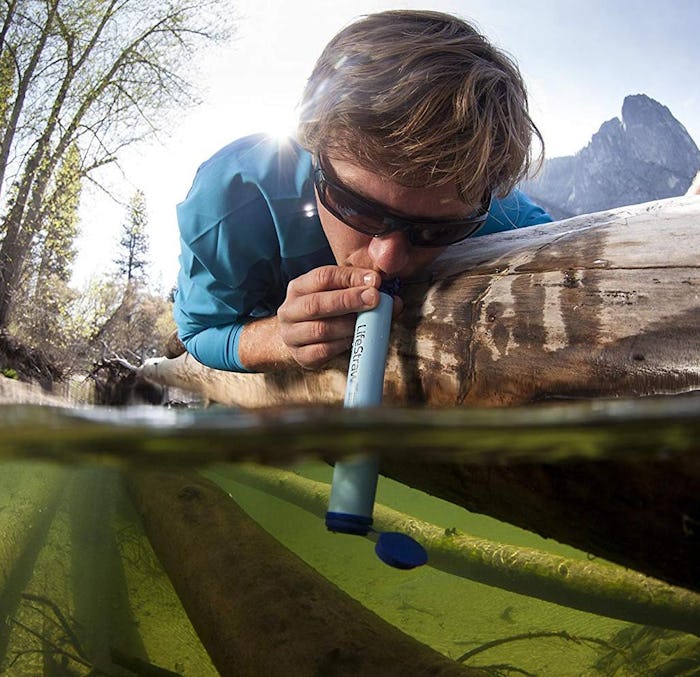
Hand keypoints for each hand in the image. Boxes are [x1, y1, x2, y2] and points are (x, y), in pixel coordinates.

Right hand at [277, 266, 400, 368]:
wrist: (302, 338)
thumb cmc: (327, 313)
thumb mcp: (339, 295)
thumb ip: (362, 292)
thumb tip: (394, 301)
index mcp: (298, 288)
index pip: (323, 277)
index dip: (350, 277)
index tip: (375, 281)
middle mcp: (289, 310)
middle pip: (317, 303)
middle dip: (349, 300)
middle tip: (374, 299)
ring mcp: (291, 335)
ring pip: (320, 329)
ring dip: (348, 325)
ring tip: (367, 323)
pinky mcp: (300, 356)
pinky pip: (322, 352)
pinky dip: (342, 345)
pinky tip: (354, 340)